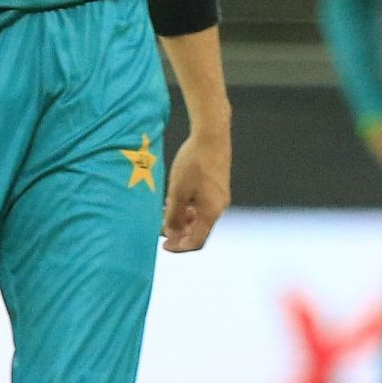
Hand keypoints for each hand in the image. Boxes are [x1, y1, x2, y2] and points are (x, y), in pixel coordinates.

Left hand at [162, 127, 230, 251]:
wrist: (211, 135)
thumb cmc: (193, 162)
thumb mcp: (177, 192)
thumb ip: (174, 217)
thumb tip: (172, 234)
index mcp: (211, 212)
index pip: (196, 242)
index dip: (179, 247)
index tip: (164, 246)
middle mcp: (219, 207)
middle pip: (199, 230)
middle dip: (179, 232)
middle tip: (161, 226)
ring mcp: (220, 196)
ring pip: (200, 217)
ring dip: (183, 219)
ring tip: (166, 211)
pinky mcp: (219, 186)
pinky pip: (204, 205)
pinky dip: (190, 208)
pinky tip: (177, 198)